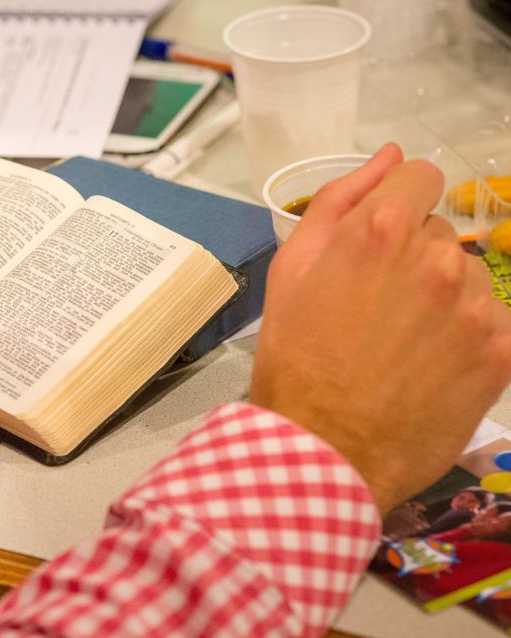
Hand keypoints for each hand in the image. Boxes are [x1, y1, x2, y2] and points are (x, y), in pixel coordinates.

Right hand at [250, 143, 510, 512]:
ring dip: (443, 296)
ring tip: (404, 343)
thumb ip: (340, 200)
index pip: (419, 175)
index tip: (380, 238)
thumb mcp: (291, 270)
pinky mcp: (501, 351)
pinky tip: (431, 365)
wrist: (322, 448)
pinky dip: (467, 335)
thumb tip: (391, 154)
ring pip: (469, 276)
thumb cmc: (293, 358)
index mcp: (381, 230)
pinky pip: (492, 319)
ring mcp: (476, 306)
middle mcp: (439, 257)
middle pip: (440, 231)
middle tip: (376, 308)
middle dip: (412, 256)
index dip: (397, 201)